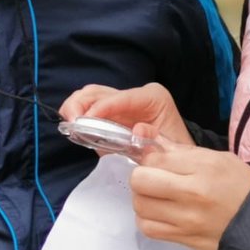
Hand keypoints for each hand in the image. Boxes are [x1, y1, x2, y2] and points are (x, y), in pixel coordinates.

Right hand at [59, 83, 193, 145]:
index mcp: (153, 98)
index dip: (102, 107)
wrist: (178, 158)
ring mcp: (121, 103)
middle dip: (81, 105)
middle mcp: (135, 95)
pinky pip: (88, 108)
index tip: (86, 120)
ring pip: (89, 95)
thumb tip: (135, 130)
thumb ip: (154, 140)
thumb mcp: (171, 147)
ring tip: (71, 127)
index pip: (122, 97)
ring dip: (75, 109)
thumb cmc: (175, 153)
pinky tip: (74, 129)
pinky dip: (78, 116)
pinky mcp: (111, 114)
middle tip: (72, 124)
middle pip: (99, 91)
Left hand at [129, 126, 249, 249]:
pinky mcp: (183, 239)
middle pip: (140, 180)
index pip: (155, 158)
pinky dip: (147, 218)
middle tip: (153, 178)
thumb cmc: (240, 186)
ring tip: (156, 195)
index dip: (151, 157)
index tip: (159, 161)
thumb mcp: (217, 158)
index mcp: (203, 167)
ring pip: (140, 205)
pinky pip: (148, 228)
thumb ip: (179, 148)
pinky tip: (158, 212)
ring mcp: (186, 220)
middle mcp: (192, 193)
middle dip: (142, 176)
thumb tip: (143, 134)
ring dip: (143, 198)